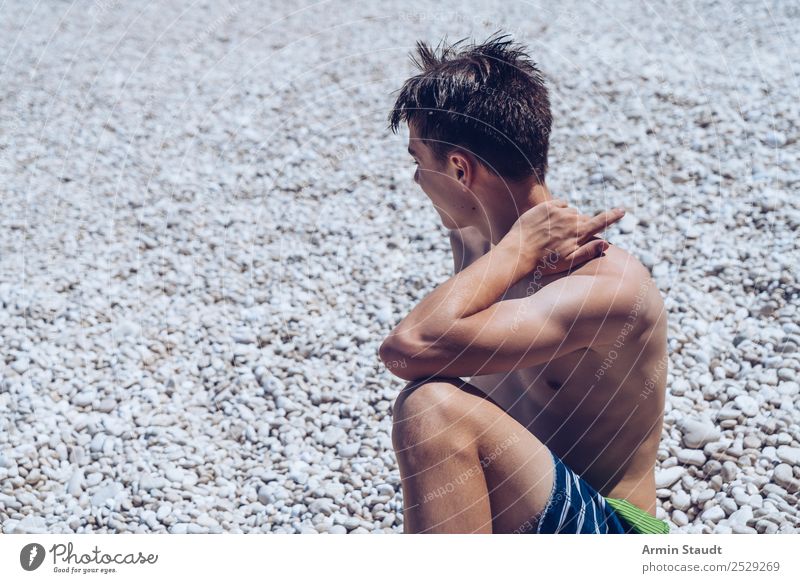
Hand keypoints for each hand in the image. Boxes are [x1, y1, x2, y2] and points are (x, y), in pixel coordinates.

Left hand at [500, 199, 625, 273]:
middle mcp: (572, 219)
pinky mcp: (546, 206)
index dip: (613, 216)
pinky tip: (551, 222)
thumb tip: (607, 243)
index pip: (601, 222)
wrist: (518, 253)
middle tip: (567, 241)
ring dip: (569, 219)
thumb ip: (588, 251)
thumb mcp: (569, 262)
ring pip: (572, 211)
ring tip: (555, 234)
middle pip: (584, 219)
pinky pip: (560, 204)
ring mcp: (558, 211)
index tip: (622, 210)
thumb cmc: (544, 262)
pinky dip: (559, 210)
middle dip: (581, 227)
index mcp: (580, 233)